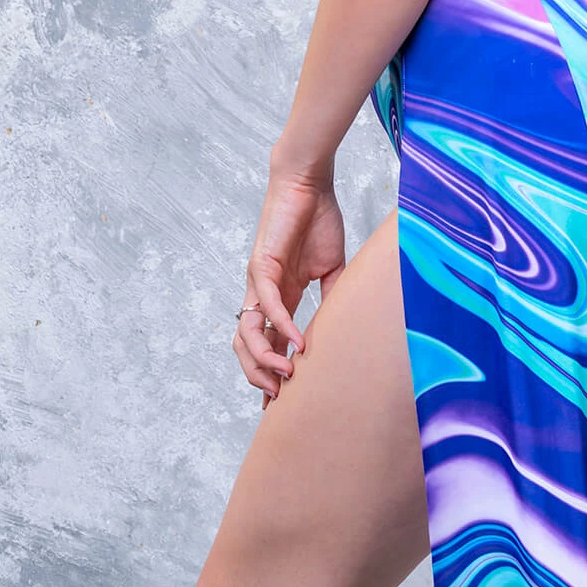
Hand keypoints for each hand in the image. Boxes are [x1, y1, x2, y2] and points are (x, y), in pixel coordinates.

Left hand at [233, 170, 345, 409]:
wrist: (308, 182)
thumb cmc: (319, 219)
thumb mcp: (332, 267)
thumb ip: (333, 297)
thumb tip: (341, 328)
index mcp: (280, 296)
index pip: (268, 343)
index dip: (270, 374)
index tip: (281, 404)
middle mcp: (262, 293)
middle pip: (247, 347)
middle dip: (259, 377)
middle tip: (279, 399)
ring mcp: (258, 280)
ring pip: (245, 333)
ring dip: (263, 360)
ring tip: (286, 377)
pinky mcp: (262, 265)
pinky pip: (267, 304)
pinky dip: (280, 326)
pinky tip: (297, 342)